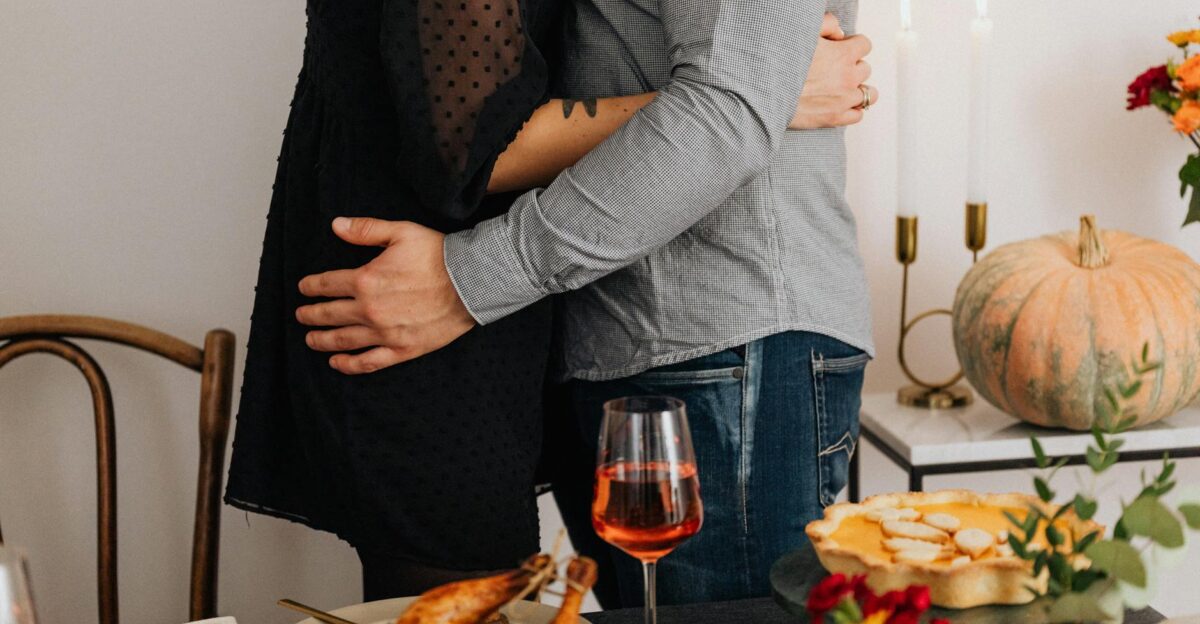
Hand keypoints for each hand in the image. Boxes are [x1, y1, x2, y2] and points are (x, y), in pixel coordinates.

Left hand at [295, 217, 476, 373]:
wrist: (471, 282)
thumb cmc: (438, 255)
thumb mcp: (401, 232)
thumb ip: (366, 229)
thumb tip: (336, 225)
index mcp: (366, 280)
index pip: (327, 284)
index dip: (311, 286)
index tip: (304, 288)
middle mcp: (370, 310)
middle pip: (329, 314)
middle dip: (311, 314)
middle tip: (301, 315)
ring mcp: (385, 333)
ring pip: (343, 340)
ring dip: (322, 340)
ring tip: (310, 339)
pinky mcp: (402, 349)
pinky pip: (368, 361)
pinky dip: (349, 364)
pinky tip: (337, 362)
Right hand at [788, 13, 876, 129]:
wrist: (763, 92)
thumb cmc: (779, 62)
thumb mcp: (803, 32)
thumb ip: (827, 25)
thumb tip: (839, 34)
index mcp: (842, 54)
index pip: (864, 45)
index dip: (852, 45)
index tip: (840, 49)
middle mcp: (847, 77)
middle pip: (865, 69)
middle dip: (852, 67)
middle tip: (833, 70)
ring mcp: (843, 100)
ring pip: (869, 94)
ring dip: (857, 89)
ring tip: (842, 89)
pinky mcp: (834, 118)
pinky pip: (858, 115)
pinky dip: (853, 110)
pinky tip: (840, 105)